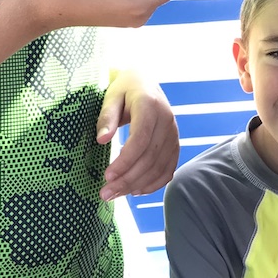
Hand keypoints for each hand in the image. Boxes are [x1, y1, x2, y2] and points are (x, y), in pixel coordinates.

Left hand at [97, 72, 178, 198]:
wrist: (145, 83)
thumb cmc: (124, 89)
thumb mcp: (111, 96)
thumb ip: (106, 117)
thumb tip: (102, 140)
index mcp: (150, 106)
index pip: (140, 139)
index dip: (125, 161)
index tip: (107, 176)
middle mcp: (167, 120)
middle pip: (150, 157)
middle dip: (127, 179)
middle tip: (106, 194)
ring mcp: (173, 133)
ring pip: (159, 167)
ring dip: (137, 185)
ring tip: (115, 194)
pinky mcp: (175, 144)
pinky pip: (168, 169)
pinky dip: (154, 184)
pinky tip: (136, 190)